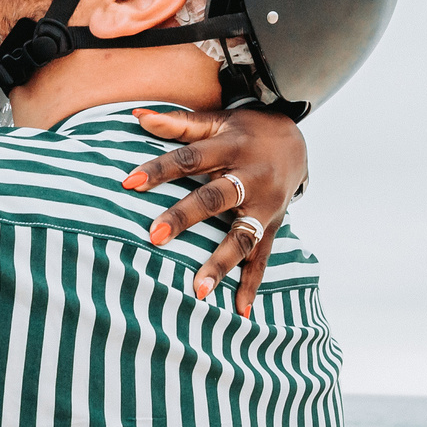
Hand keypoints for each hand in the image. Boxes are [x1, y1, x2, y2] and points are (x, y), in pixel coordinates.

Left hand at [122, 106, 307, 318]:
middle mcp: (251, 177)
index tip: (128, 183)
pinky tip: (239, 310)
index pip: (188, 159)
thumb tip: (136, 115)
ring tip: (198, 290)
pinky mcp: (273, 226)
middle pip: (215, 199)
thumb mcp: (216, 121)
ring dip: (221, 264)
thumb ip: (178, 123)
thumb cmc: (245, 130)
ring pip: (242, 236)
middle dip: (185, 217)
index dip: (159, 170)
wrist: (297, 138)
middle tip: (154, 236)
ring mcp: (266, 205)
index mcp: (231, 147)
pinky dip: (252, 285)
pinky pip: (262, 258)